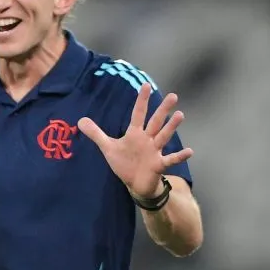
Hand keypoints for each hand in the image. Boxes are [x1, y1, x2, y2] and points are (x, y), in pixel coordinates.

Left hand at [77, 83, 192, 198]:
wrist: (135, 183)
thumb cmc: (125, 163)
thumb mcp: (108, 147)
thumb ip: (96, 134)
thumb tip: (80, 120)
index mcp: (135, 133)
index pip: (138, 114)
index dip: (141, 100)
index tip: (146, 85)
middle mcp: (147, 139)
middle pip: (155, 122)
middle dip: (163, 110)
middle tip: (173, 95)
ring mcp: (154, 151)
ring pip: (163, 136)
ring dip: (171, 127)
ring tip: (181, 115)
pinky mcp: (158, 165)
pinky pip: (170, 160)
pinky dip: (179, 156)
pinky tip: (190, 151)